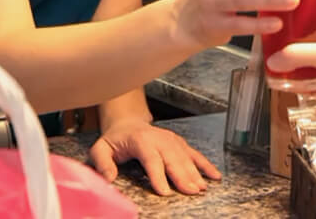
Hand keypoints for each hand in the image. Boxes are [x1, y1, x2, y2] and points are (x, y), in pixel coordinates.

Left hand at [89, 116, 221, 195]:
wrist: (128, 123)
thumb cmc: (115, 139)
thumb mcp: (100, 149)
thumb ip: (102, 163)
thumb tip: (108, 180)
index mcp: (140, 140)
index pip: (151, 158)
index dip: (158, 175)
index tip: (165, 192)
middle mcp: (160, 138)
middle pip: (173, 158)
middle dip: (183, 176)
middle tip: (191, 191)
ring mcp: (172, 140)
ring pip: (185, 157)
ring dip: (195, 173)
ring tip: (202, 188)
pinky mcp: (179, 144)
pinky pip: (194, 154)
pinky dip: (206, 165)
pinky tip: (215, 176)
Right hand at [266, 3, 315, 115]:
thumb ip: (296, 56)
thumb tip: (273, 60)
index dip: (308, 5)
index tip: (289, 6)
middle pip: (314, 31)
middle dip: (297, 36)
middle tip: (278, 34)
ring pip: (314, 54)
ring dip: (300, 59)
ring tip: (279, 58)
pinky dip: (305, 77)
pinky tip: (291, 79)